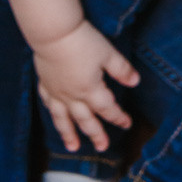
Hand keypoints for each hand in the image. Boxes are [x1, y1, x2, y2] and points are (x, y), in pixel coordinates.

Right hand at [34, 19, 139, 152]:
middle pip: (86, 120)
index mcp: (91, 90)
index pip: (108, 109)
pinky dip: (53, 113)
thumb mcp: (108, 53)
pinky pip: (48, 103)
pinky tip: (55, 117)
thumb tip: (136, 82)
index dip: (118, 117)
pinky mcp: (45, 83)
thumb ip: (122, 69)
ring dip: (69, 134)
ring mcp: (57, 92)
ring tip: (72, 148)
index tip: (127, 123)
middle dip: (96, 134)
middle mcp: (73, 96)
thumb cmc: (83, 41)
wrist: (53, 33)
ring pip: (63, 119)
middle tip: (102, 147)